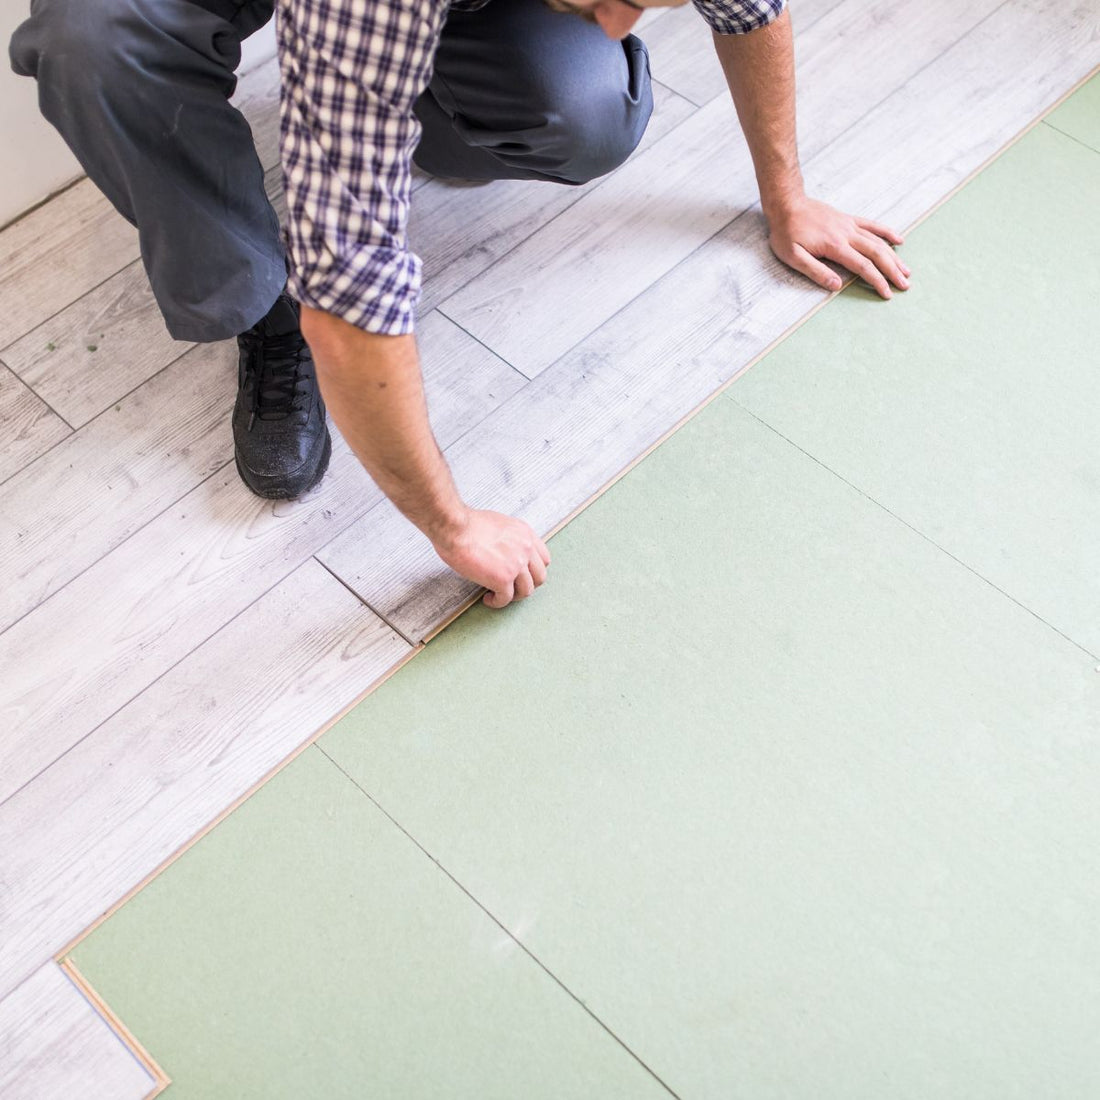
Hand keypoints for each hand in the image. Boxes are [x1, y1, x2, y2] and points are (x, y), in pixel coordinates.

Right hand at [433, 508, 551, 608]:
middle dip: (526, 585)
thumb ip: (509, 538)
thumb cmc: (467, 524)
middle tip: (511, 588)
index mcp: (525, 534)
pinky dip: (497, 602)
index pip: (543, 559)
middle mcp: (526, 549)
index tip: (522, 575)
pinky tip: (488, 599)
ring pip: (526, 591)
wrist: (455, 527)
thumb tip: (504, 551)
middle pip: (539, 577)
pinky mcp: (503, 579)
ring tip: (498, 595)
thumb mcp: (499, 524)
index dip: (533, 570)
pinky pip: (506, 598)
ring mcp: (516, 565)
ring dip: (513, 596)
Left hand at [766, 196, 909, 298]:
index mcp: (835, 246)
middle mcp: (847, 234)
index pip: (863, 266)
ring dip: (894, 256)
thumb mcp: (793, 257)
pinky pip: (872, 225)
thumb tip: (837, 286)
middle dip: (892, 271)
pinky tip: (899, 240)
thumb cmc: (786, 233)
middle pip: (877, 254)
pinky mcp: (848, 219)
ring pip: (878, 241)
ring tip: (906, 270)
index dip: (877, 281)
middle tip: (905, 285)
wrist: (786, 204)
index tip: (887, 293)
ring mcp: (849, 225)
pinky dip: (887, 232)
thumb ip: (815, 271)